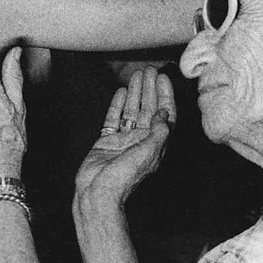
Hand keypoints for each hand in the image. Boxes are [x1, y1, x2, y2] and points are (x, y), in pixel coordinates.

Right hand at [75, 68, 175, 207]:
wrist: (98, 192)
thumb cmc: (124, 178)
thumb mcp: (147, 154)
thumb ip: (158, 133)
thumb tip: (164, 113)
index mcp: (154, 144)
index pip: (164, 116)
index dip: (165, 96)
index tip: (163, 78)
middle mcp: (141, 140)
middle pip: (148, 109)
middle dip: (150, 89)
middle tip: (149, 70)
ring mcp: (124, 140)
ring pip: (131, 111)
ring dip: (135, 93)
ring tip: (135, 75)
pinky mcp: (107, 141)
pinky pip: (113, 119)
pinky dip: (117, 105)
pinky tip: (120, 92)